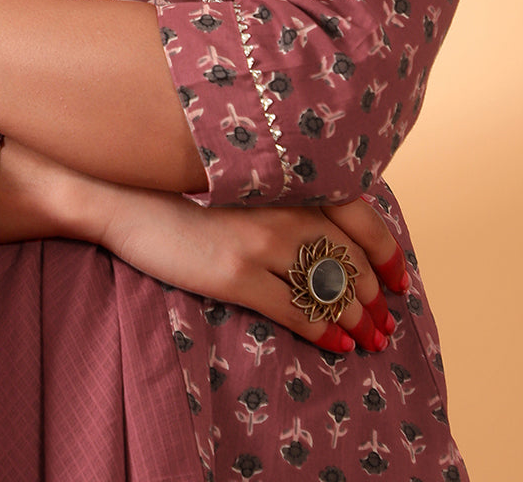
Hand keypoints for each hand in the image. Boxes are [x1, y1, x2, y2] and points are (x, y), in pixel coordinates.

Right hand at [0, 138, 406, 353]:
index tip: (399, 276)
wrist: (123, 195)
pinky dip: (324, 329)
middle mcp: (281, 204)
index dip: (386, 249)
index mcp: (284, 177)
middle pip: (349, 253)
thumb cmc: (175, 186)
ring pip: (329, 284)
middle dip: (374, 291)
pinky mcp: (237, 273)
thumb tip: (318, 223)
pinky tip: (339, 344)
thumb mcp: (237, 178)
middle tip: (387, 318)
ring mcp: (260, 239)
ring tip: (371, 336)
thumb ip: (278, 191)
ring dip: (357, 315)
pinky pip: (296, 309)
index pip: (357, 212)